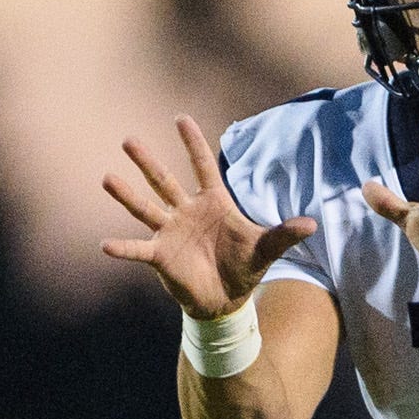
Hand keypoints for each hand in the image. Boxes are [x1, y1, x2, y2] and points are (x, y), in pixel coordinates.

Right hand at [103, 116, 315, 319]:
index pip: (201, 166)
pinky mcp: (160, 257)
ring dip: (126, 195)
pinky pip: (138, 250)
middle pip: (164, 181)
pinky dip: (123, 248)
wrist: (226, 300)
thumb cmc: (244, 267)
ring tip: (107, 178)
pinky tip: (105, 244)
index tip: (180, 118)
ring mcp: (170, 232)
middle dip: (147, 161)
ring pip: (145, 208)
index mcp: (212, 202)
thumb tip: (312, 224)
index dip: (193, 143)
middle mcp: (186, 212)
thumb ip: (284, 234)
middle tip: (128, 140)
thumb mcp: (265, 249)